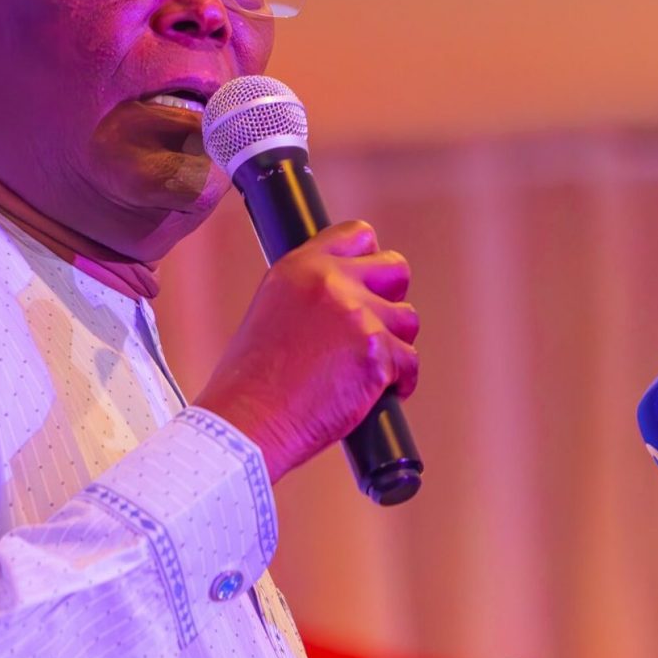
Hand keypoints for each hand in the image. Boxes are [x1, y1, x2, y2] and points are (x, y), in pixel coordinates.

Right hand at [195, 221, 418, 479]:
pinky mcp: (376, 355)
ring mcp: (357, 318)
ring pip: (407, 319)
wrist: (247, 423)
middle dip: (392, 296)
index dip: (370, 260)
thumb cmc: (250, 383)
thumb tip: (345, 294)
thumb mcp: (270, 311)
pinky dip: (400, 381)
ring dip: (394, 344)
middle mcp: (330, 283)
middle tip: (375, 325)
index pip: (357, 234)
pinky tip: (378, 392)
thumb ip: (310, 294)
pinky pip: (410, 362)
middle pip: (396, 268)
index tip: (371, 281)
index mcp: (299, 268)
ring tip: (365, 368)